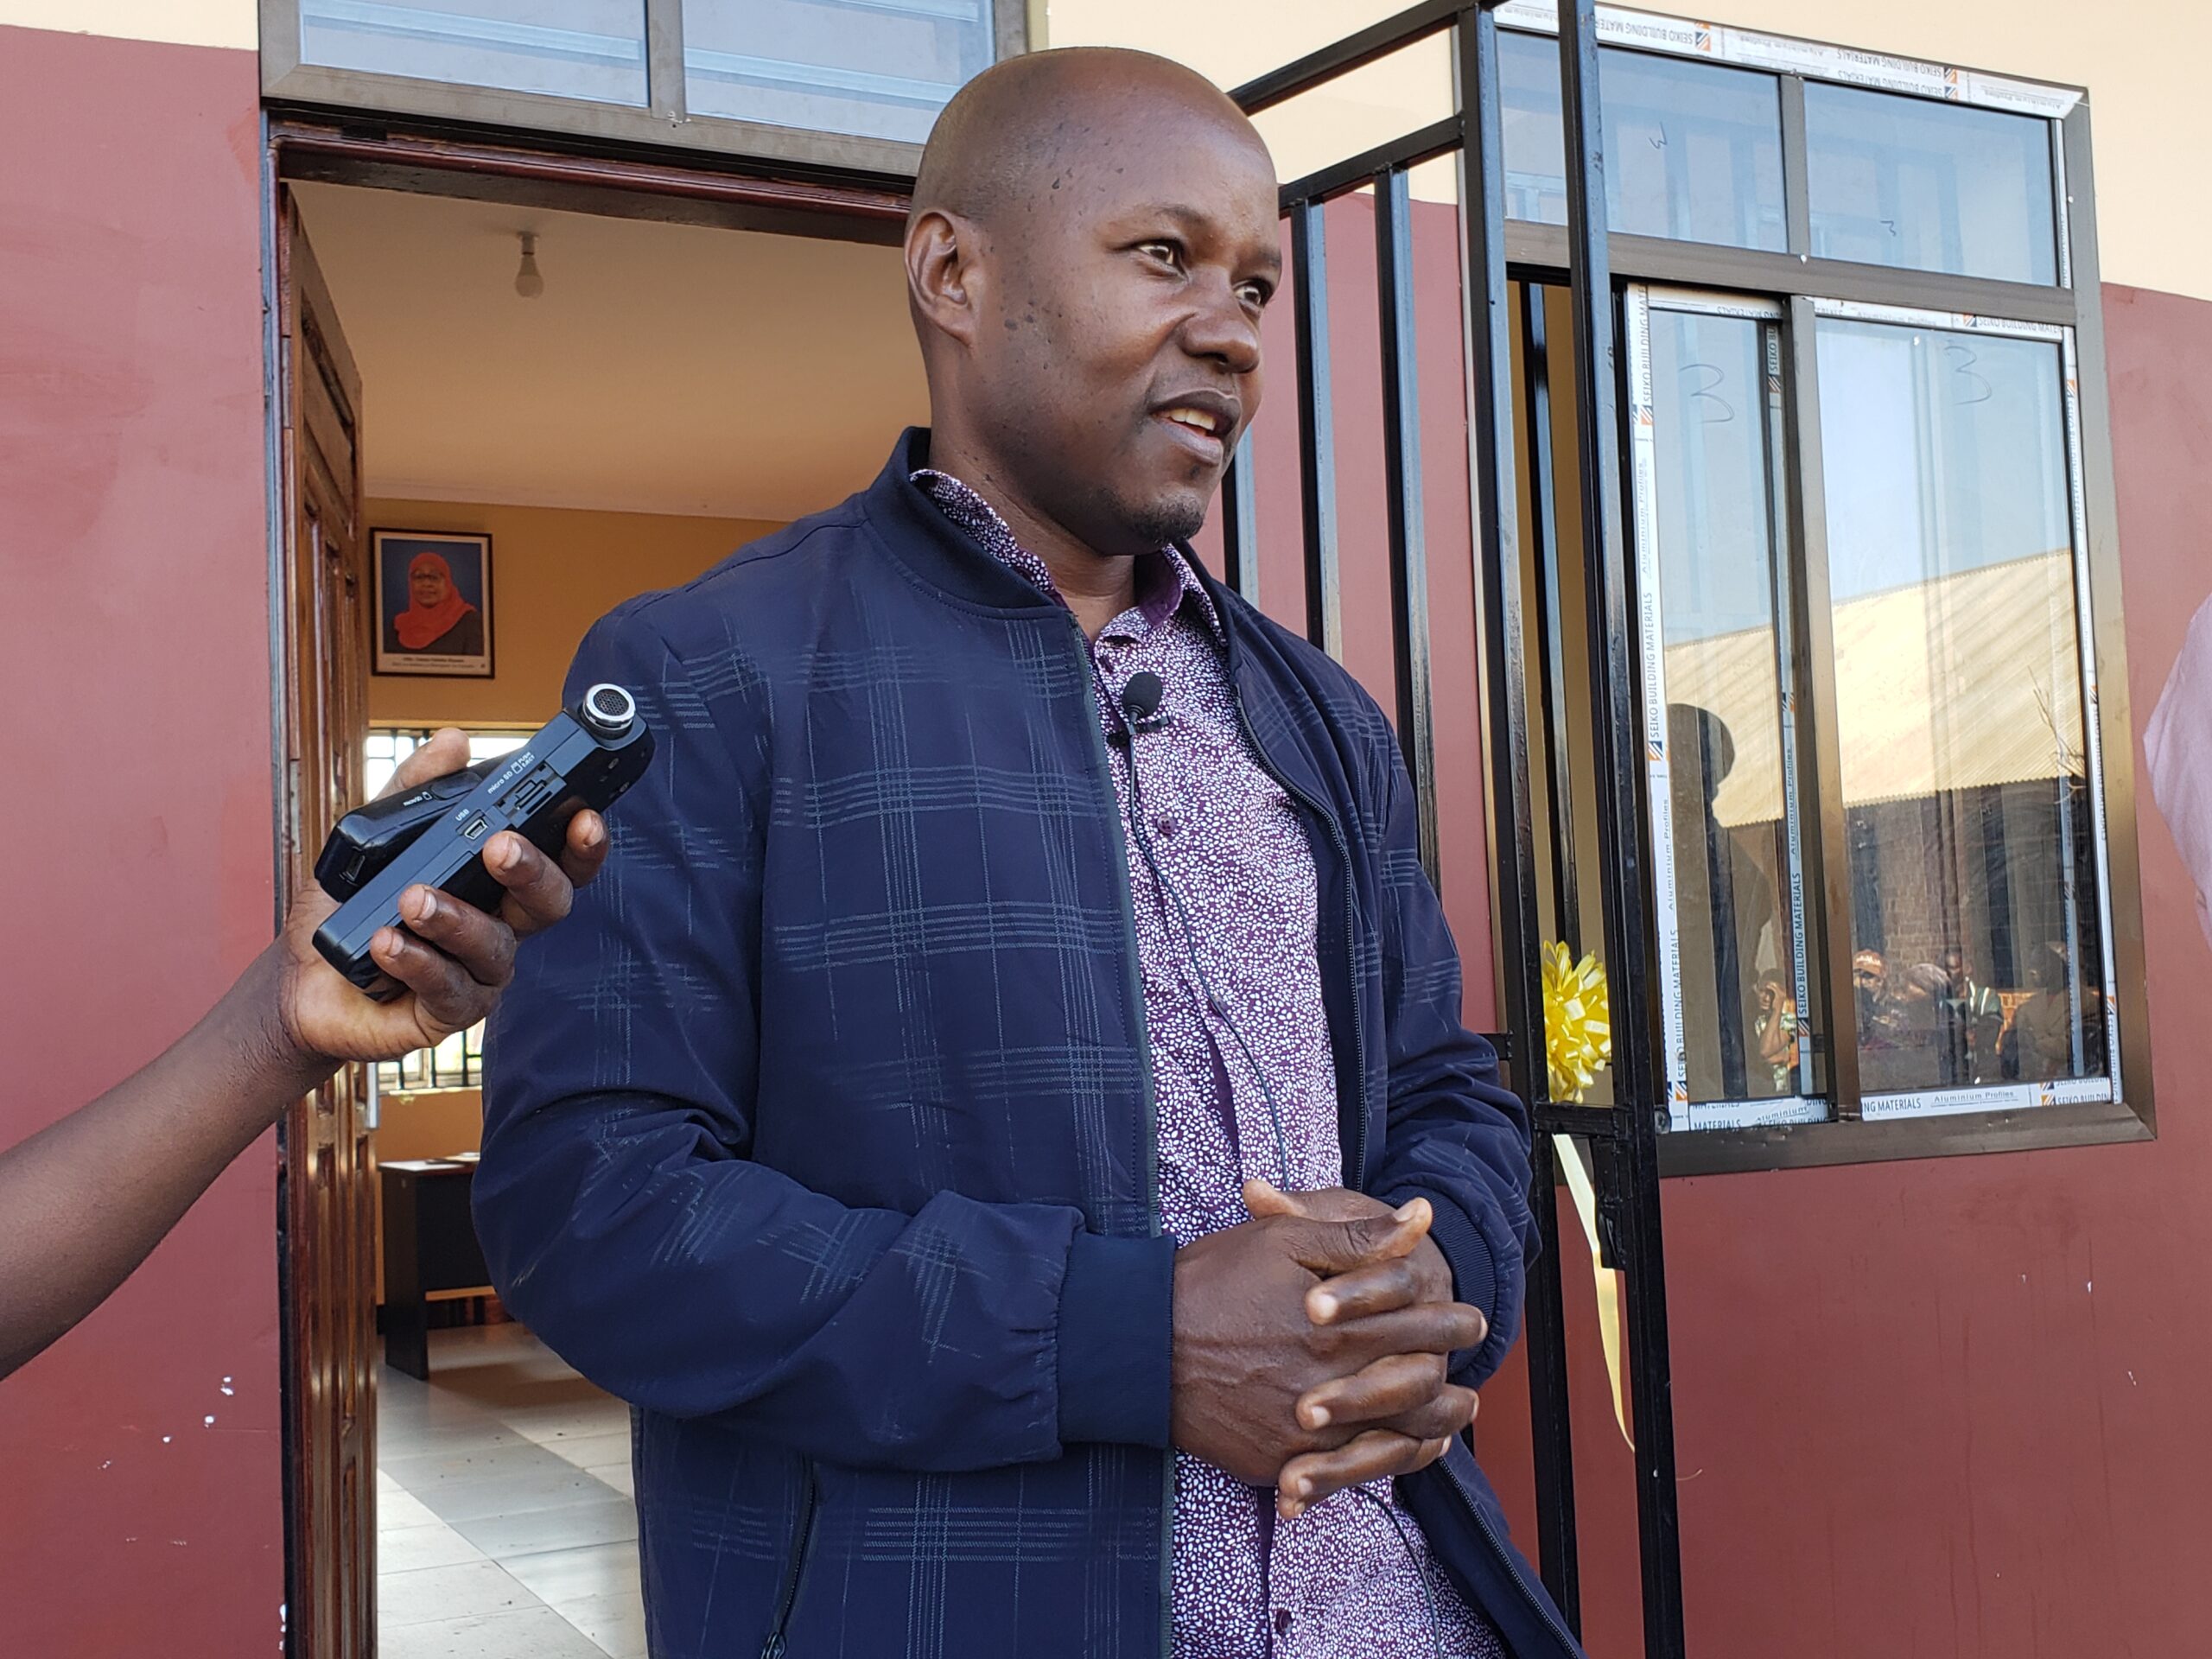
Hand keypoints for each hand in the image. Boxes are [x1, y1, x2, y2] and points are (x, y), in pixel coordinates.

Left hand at [264, 728, 609, 1067]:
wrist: (300, 978)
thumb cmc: (350, 908)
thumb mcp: (373, 837)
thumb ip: (415, 790)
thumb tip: (456, 741)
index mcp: (497, 886)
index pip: (558, 863)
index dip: (582, 845)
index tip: (585, 817)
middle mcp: (499, 929)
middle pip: (549, 905)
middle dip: (532, 872)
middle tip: (500, 846)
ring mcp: (477, 975)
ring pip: (495, 948)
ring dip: (457, 918)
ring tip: (412, 896)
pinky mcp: (446, 1014)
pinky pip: (449, 989)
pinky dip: (419, 961)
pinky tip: (387, 942)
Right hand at [1168, 1196, 1486, 1490]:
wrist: (1137, 1345)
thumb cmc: (1211, 1282)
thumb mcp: (1284, 1241)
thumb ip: (1357, 1238)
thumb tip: (1421, 1219)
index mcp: (1336, 1331)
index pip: (1419, 1330)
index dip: (1454, 1324)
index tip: (1473, 1320)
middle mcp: (1327, 1389)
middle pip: (1415, 1394)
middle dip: (1452, 1385)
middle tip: (1470, 1384)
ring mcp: (1301, 1436)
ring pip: (1389, 1445)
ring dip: (1429, 1433)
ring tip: (1449, 1419)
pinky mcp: (1275, 1463)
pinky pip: (1340, 1478)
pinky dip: (1376, 1466)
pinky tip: (1394, 1452)